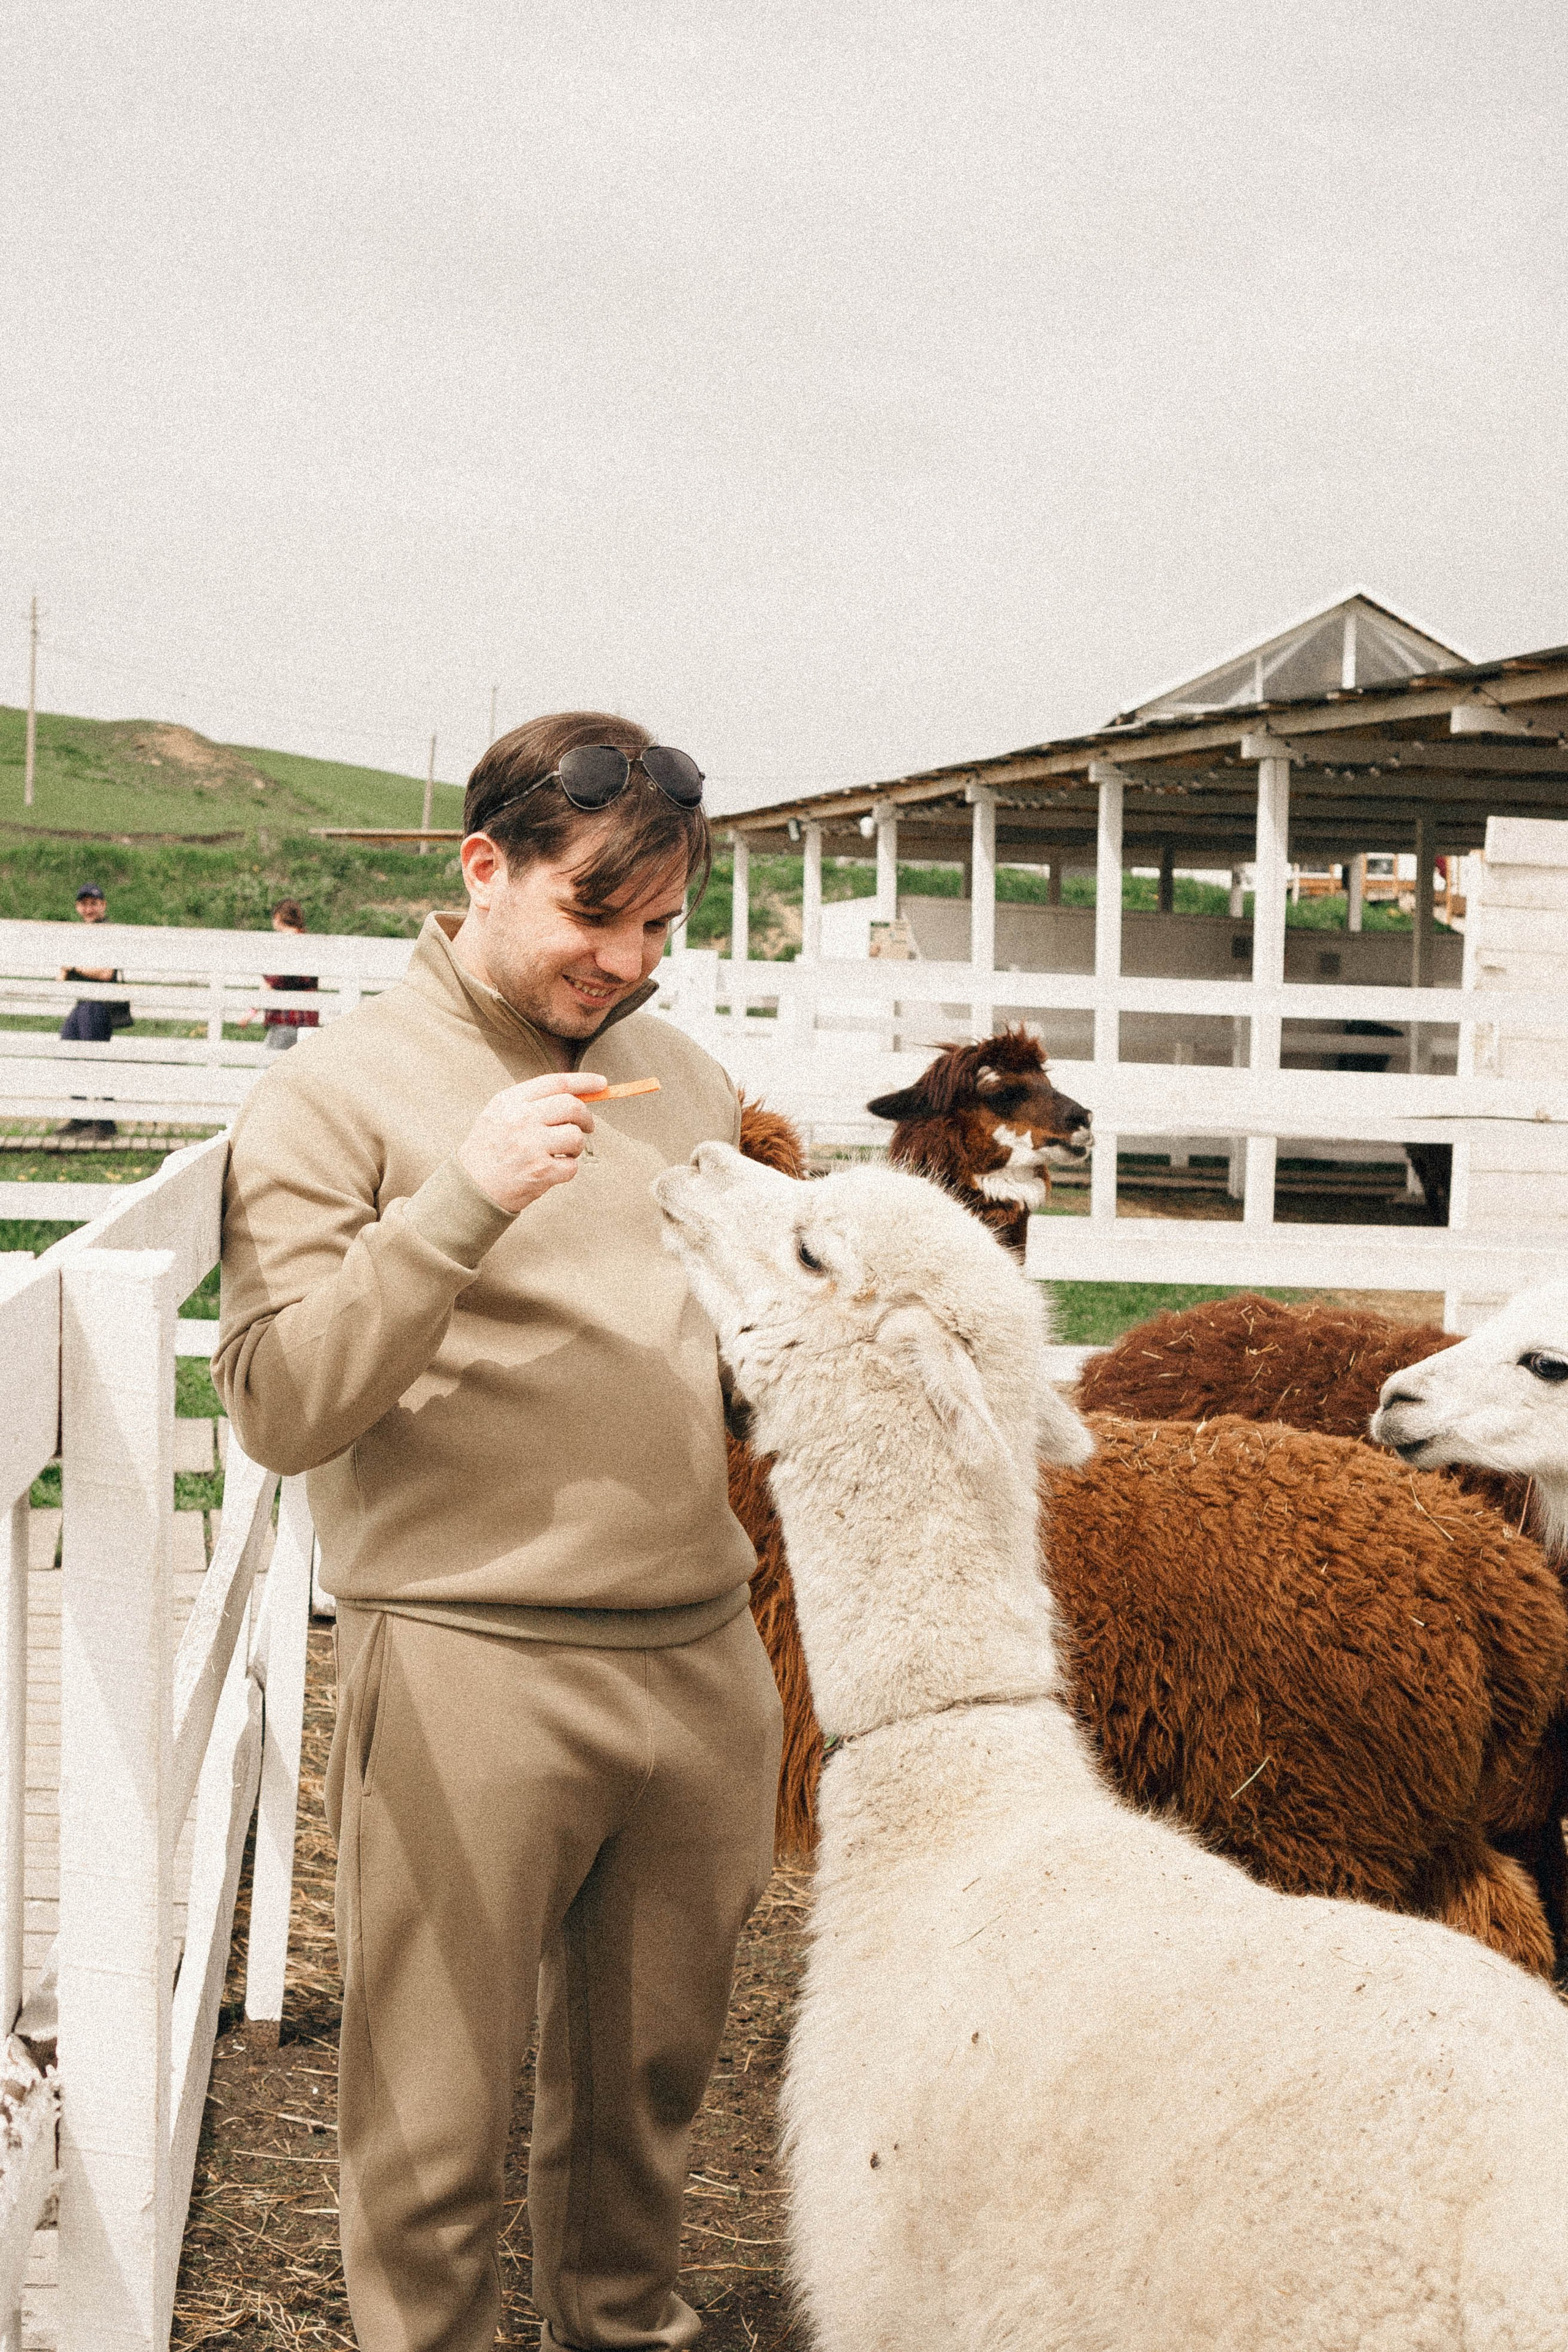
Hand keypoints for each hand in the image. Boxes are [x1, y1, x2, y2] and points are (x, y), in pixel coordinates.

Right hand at [458, 1071, 606, 1213]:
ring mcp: (531, 1145)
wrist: (471, 1188)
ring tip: (560, 1152)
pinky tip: (551, 1170)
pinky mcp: (541, 1171)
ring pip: (576, 1136)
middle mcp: (521, 1119)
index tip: (601, 1083)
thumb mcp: (499, 1114)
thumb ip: (532, 1101)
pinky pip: (572, 1166)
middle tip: (586, 1126)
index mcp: (510, 1101)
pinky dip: (567, 1169)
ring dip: (575, 1146)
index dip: (584, 1081)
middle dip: (586, 1117)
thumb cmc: (489, 1149)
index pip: (556, 1083)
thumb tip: (576, 1096)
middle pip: (572, 1106)